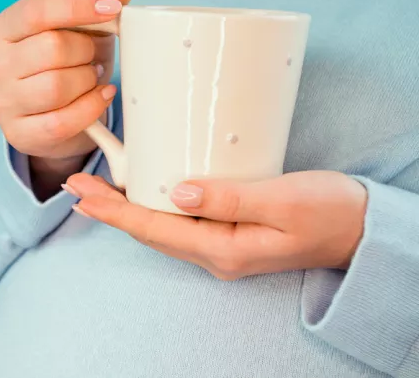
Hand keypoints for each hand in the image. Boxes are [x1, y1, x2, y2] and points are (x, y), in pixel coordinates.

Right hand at [0, 0, 133, 196]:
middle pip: (52, 48)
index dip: (78, 7)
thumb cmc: (66, 65)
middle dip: (87, 51)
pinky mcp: (18, 133)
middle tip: (95, 57)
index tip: (112, 9)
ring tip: (91, 79)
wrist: (54, 118)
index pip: (37, 11)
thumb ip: (98, 1)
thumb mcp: (81, 30)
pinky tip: (99, 98)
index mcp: (3, 29)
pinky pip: (61, 121)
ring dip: (87, 81)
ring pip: (56, 86)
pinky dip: (89, 109)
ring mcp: (2, 102)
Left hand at [66, 170, 367, 279]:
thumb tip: (178, 192)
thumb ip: (230, 198)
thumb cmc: (330, 213)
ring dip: (128, 205)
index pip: (154, 230)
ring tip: (97, 186)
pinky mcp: (229, 229)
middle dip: (111, 208)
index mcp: (224, 249)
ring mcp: (221, 243)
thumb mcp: (284, 201)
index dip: (115, 212)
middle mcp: (216, 252)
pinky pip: (181, 220)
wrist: (361, 228)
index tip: (82, 194)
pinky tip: (144, 189)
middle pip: (150, 230)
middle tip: (76, 186)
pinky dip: (155, 203)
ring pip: (162, 225)